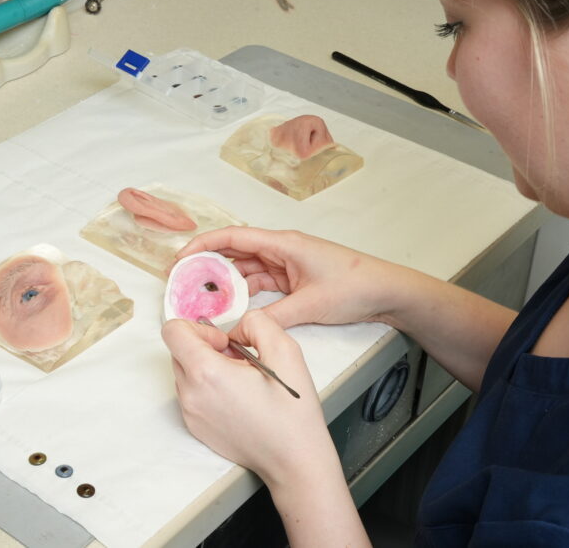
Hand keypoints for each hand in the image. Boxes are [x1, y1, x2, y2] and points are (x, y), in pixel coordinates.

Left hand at [161, 310, 337, 485]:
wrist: (294, 460)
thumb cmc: (291, 410)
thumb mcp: (284, 349)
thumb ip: (256, 322)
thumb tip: (236, 328)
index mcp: (206, 373)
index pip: (173, 331)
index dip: (200, 328)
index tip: (225, 343)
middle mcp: (190, 394)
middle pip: (178, 351)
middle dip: (205, 347)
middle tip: (238, 361)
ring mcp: (190, 414)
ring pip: (184, 372)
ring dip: (206, 367)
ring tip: (240, 381)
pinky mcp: (195, 427)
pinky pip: (190, 394)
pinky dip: (207, 388)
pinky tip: (237, 398)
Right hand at [176, 226, 394, 329]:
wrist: (387, 293)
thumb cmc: (355, 286)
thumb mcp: (309, 306)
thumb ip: (271, 319)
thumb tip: (239, 331)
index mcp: (283, 244)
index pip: (234, 237)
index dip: (203, 246)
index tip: (181, 259)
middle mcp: (281, 250)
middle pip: (235, 252)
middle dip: (208, 266)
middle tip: (183, 284)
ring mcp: (287, 265)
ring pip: (246, 270)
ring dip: (226, 283)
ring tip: (202, 300)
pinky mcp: (293, 280)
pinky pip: (261, 284)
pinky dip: (245, 295)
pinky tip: (232, 309)